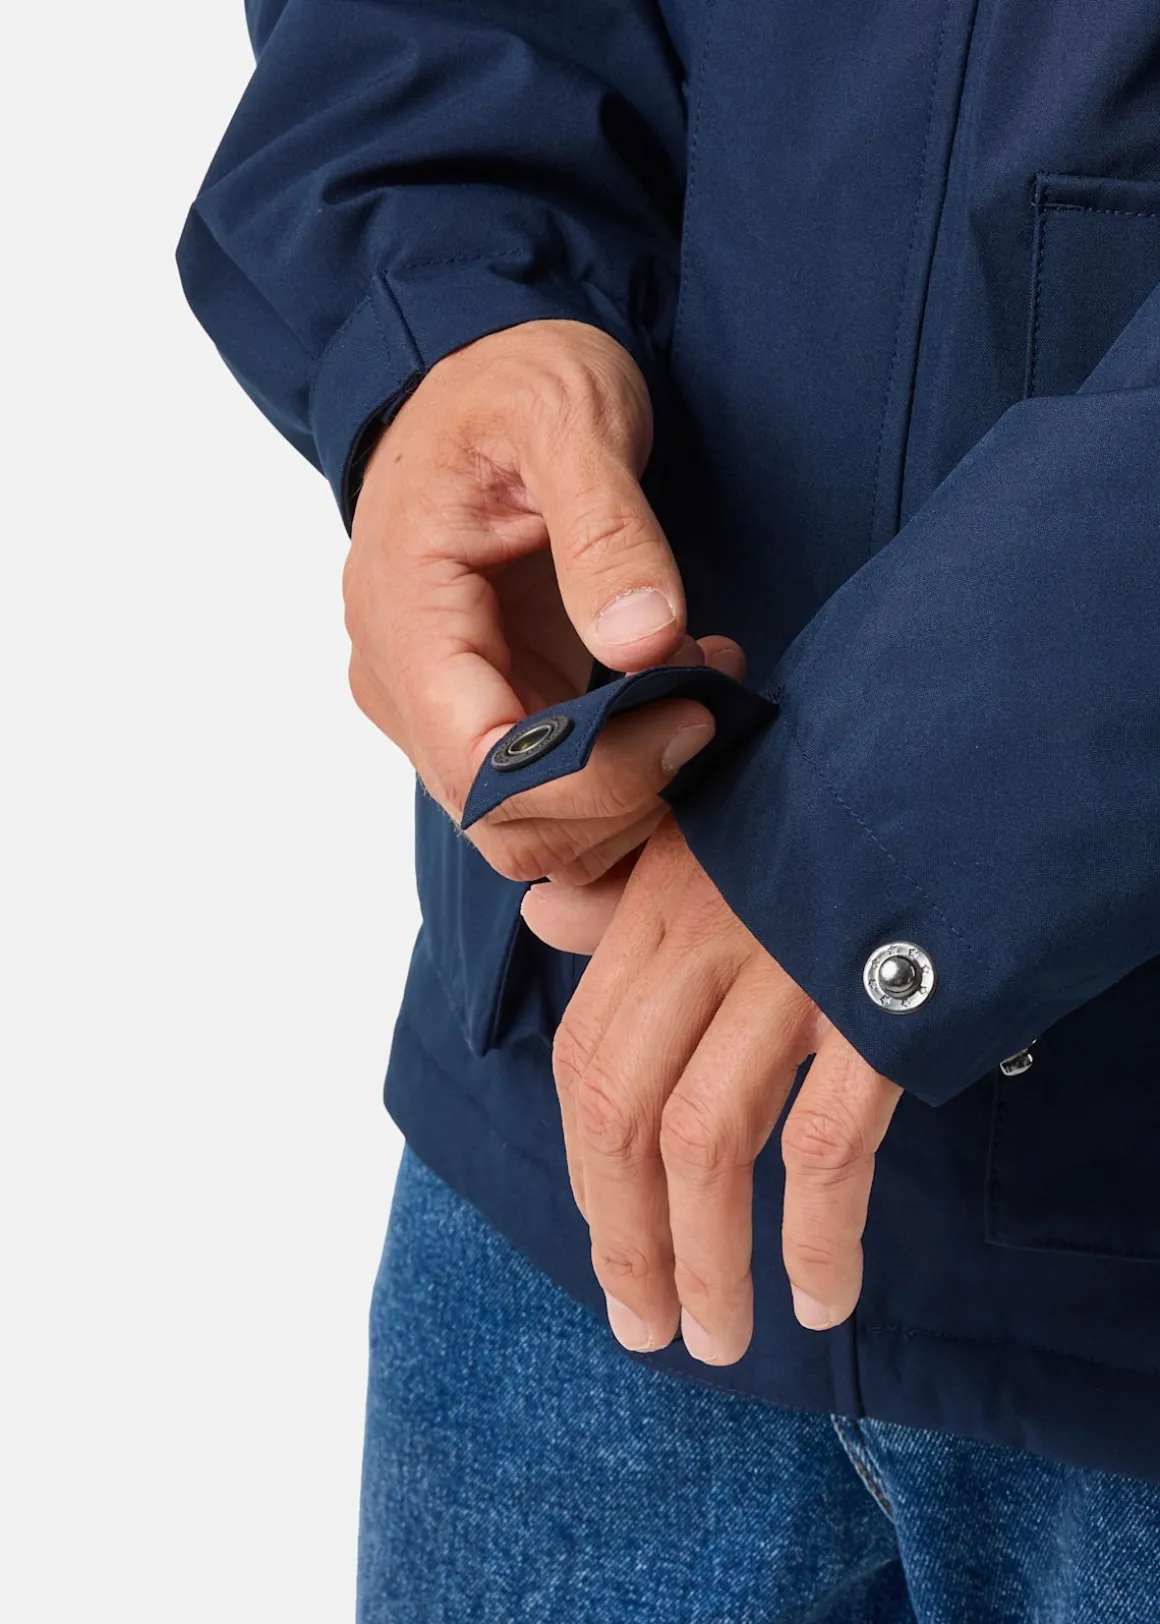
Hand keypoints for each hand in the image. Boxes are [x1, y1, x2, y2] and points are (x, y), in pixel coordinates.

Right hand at [343, 317, 742, 882]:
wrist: (476, 371)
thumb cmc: (510, 382)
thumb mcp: (569, 419)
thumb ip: (606, 532)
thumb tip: (644, 641)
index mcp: (403, 615)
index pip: (483, 769)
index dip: (593, 780)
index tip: (688, 717)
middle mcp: (400, 679)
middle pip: (504, 821)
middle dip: (620, 795)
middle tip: (706, 710)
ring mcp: (437, 701)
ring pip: (529, 823)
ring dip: (628, 789)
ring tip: (698, 687)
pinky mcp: (483, 702)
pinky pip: (548, 786)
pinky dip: (621, 769)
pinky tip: (675, 690)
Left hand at [548, 814, 901, 1361]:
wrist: (946, 752)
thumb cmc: (819, 801)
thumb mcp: (705, 821)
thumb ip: (624, 884)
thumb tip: (548, 920)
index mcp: (658, 904)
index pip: (587, 1059)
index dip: (587, 1169)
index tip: (608, 1244)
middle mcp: (705, 940)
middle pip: (625, 1116)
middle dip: (627, 1243)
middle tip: (646, 1331)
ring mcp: (784, 970)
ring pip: (705, 1144)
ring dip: (706, 1263)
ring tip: (719, 1340)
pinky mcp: (871, 1003)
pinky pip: (826, 1142)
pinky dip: (817, 1235)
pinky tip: (822, 1294)